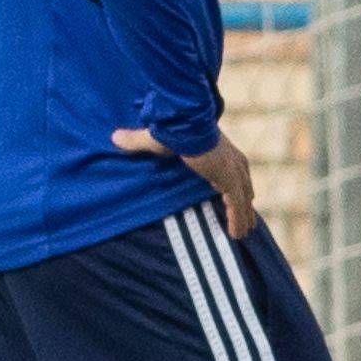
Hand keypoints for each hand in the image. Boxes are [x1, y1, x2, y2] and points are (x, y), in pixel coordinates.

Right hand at [112, 126, 256, 237]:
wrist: (184, 125)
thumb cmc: (173, 128)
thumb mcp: (156, 139)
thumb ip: (137, 141)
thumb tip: (115, 137)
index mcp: (222, 152)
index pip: (233, 173)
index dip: (234, 187)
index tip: (234, 200)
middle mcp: (234, 163)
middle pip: (244, 188)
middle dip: (244, 205)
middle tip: (246, 221)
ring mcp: (234, 173)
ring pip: (243, 202)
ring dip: (243, 218)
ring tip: (242, 235)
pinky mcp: (230, 181)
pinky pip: (236, 207)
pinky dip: (237, 221)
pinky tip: (236, 236)